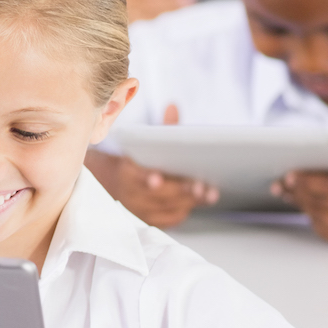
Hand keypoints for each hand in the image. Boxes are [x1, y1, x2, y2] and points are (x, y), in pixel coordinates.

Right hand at [91, 106, 216, 226]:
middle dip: (178, 190)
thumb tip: (173, 107)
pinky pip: (170, 219)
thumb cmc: (140, 161)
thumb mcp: (148, 142)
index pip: (134, 177)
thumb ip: (163, 128)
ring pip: (165, 208)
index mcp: (127, 171)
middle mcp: (131, 193)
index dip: (145, 178)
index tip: (156, 179)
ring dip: (187, 200)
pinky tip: (200, 201)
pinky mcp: (152, 220)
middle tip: (197, 185)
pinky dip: (186, 209)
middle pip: (155, 195)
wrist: (123, 184)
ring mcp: (141, 209)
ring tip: (205, 192)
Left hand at [275, 133, 327, 248]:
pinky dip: (315, 221)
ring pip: (319, 218)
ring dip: (301, 207)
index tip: (288, 174)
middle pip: (316, 202)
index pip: (324, 184)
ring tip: (288, 196)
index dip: (303, 180)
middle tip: (278, 185)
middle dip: (295, 193)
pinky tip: (309, 212)